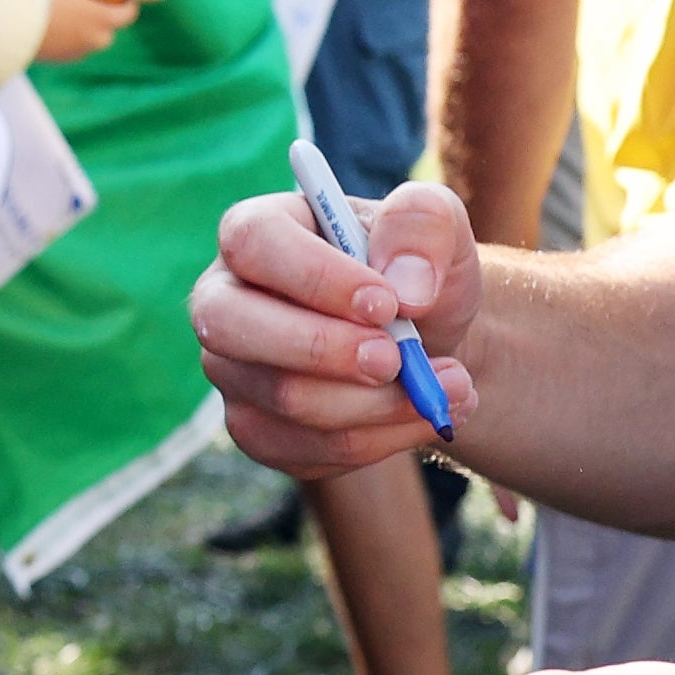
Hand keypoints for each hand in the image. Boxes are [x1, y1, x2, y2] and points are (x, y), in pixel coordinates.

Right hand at [192, 174, 473, 477]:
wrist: (428, 338)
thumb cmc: (415, 270)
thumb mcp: (437, 224)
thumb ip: (422, 224)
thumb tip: (403, 287)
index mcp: (257, 232)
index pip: (253, 243)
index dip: (315, 276)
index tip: (386, 304)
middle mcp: (224, 300)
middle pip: (231, 326)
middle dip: (323, 348)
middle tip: (397, 358)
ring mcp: (233, 371)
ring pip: (287, 399)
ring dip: (379, 401)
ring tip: (450, 384)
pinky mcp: (258, 431)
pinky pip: (310, 450)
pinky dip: (382, 439)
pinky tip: (425, 414)